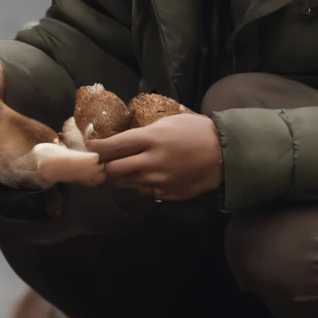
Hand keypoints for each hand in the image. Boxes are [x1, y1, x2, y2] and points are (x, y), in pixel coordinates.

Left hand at [93, 112, 222, 200]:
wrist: (225, 154)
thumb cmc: (197, 131)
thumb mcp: (169, 122)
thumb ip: (144, 133)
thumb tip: (122, 142)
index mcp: (150, 139)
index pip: (112, 147)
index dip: (97, 148)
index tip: (91, 148)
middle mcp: (150, 162)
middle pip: (114, 170)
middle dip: (108, 166)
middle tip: (110, 161)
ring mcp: (158, 181)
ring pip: (127, 183)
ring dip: (123, 176)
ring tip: (130, 168)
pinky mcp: (167, 194)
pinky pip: (145, 191)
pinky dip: (143, 184)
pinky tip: (152, 176)